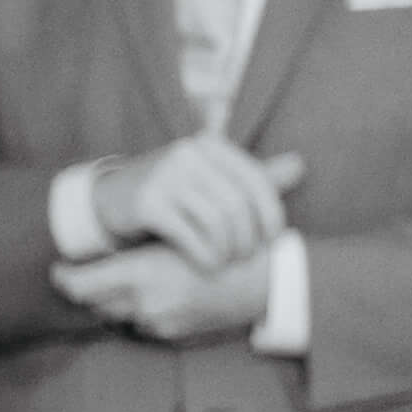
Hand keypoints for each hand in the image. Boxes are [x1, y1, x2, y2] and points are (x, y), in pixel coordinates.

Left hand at [57, 229, 283, 345]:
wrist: (270, 282)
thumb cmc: (228, 244)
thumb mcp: (184, 230)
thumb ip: (142, 237)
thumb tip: (98, 237)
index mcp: (143, 272)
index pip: (79, 285)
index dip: (63, 277)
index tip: (58, 268)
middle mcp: (145, 302)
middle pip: (93, 302)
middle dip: (86, 289)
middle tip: (81, 273)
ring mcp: (159, 321)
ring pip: (117, 314)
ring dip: (114, 300)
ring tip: (122, 280)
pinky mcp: (173, 335)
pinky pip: (142, 324)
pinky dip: (141, 311)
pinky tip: (153, 294)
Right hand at [75, 132, 295, 273]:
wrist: (111, 199)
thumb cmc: (173, 191)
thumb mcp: (212, 178)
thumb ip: (254, 176)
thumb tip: (300, 165)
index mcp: (210, 145)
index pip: (256, 181)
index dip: (270, 215)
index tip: (271, 240)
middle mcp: (188, 154)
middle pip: (237, 205)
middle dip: (247, 238)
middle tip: (245, 258)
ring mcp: (165, 176)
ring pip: (216, 221)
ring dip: (228, 250)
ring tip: (227, 263)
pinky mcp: (147, 202)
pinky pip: (189, 235)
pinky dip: (205, 256)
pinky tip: (208, 266)